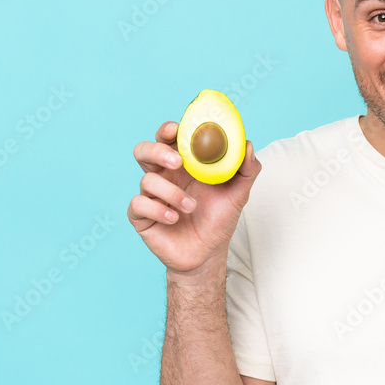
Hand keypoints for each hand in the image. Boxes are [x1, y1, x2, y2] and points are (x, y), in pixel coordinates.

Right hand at [127, 121, 261, 276]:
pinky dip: (158, 210)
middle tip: (177, 162)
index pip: (168, 138)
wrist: (208, 254)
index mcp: (184, 164)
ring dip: (171, 193)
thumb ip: (246, 168)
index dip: (168, 130)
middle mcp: (164, 176)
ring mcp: (151, 196)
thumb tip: (246, 145)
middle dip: (157, 151)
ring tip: (191, 207)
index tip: (176, 130)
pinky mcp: (142, 217)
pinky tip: (174, 219)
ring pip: (146, 180)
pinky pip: (138, 205)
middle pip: (144, 151)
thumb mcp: (239, 193)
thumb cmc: (220, 218)